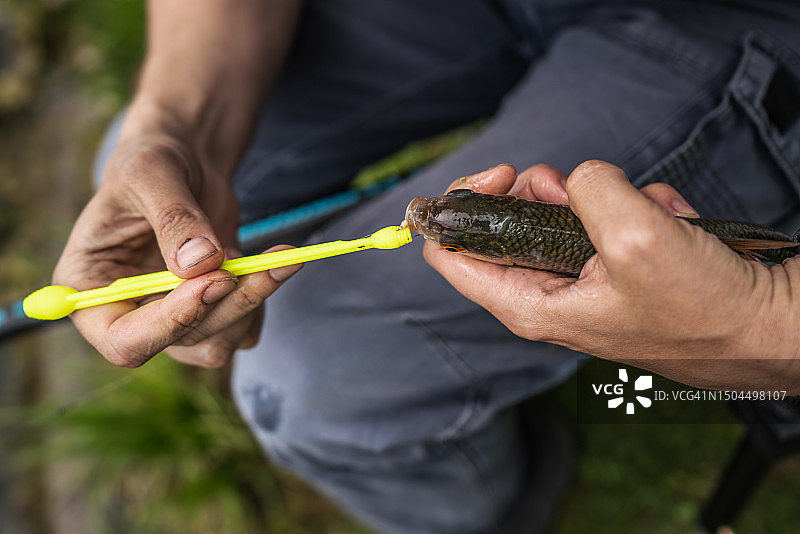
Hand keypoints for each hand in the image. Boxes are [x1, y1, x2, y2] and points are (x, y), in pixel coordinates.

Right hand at [53, 134, 299, 367]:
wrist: (188, 165)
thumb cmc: (153, 163)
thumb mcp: (152, 173)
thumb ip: (174, 218)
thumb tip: (202, 264)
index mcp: (90, 290)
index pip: (124, 341)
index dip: (170, 323)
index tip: (214, 281)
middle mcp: (130, 314)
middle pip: (181, 343)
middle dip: (227, 305)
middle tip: (263, 263)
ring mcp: (173, 319)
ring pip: (217, 344)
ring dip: (251, 304)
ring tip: (270, 258)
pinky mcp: (210, 313)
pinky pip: (244, 333)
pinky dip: (263, 301)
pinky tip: (270, 264)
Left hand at [424, 162, 799, 391]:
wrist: (771, 328)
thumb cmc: (704, 309)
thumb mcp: (635, 237)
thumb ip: (591, 189)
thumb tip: (582, 177)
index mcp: (530, 305)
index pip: (449, 257)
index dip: (462, 206)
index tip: (499, 176)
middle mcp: (550, 296)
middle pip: (504, 224)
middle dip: (538, 190)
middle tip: (571, 185)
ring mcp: (585, 281)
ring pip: (558, 213)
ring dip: (602, 196)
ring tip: (648, 214)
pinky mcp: (618, 268)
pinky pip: (608, 217)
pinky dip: (638, 207)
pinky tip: (671, 224)